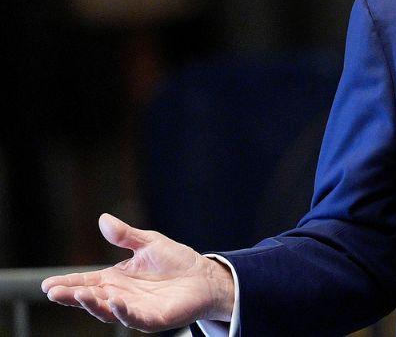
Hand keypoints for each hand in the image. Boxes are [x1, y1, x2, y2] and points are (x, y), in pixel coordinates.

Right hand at [42, 213, 234, 330]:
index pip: (86, 282)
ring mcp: (135, 309)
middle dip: (72, 296)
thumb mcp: (148, 243)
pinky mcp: (152, 318)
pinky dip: (123, 313)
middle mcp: (121, 296)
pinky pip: (134, 318)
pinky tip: (115, 303)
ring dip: (92, 305)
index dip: (67, 283)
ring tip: (79, 295)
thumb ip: (125, 235)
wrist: (205, 276)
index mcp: (116, 279)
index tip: (47, 284)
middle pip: (91, 299)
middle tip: (54, 292)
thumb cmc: (177, 261)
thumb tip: (103, 219)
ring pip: (107, 311)